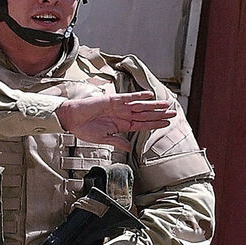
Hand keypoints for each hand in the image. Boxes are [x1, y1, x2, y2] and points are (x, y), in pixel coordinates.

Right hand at [56, 91, 175, 150]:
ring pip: (140, 105)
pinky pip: (128, 97)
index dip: (155, 123)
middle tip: (173, 112)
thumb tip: (129, 149)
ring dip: (153, 105)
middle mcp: (122, 115)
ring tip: (166, 104)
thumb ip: (117, 142)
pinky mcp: (112, 100)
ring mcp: (118, 107)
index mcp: (121, 125)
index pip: (142, 124)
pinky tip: (149, 96)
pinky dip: (138, 96)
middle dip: (159, 113)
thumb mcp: (102, 139)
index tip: (167, 122)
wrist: (71, 119)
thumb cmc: (84, 129)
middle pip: (145, 114)